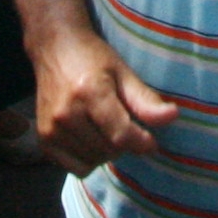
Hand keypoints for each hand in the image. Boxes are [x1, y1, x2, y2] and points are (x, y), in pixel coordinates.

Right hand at [28, 27, 181, 174]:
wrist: (53, 48)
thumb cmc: (92, 58)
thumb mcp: (123, 72)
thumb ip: (145, 99)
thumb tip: (173, 116)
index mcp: (89, 93)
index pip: (121, 135)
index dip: (142, 142)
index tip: (151, 141)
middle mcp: (66, 113)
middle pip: (109, 150)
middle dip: (123, 142)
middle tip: (120, 122)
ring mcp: (51, 128)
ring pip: (95, 161)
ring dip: (106, 151)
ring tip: (103, 128)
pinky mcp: (44, 139)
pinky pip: (76, 168)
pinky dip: (88, 159)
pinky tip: (88, 138)